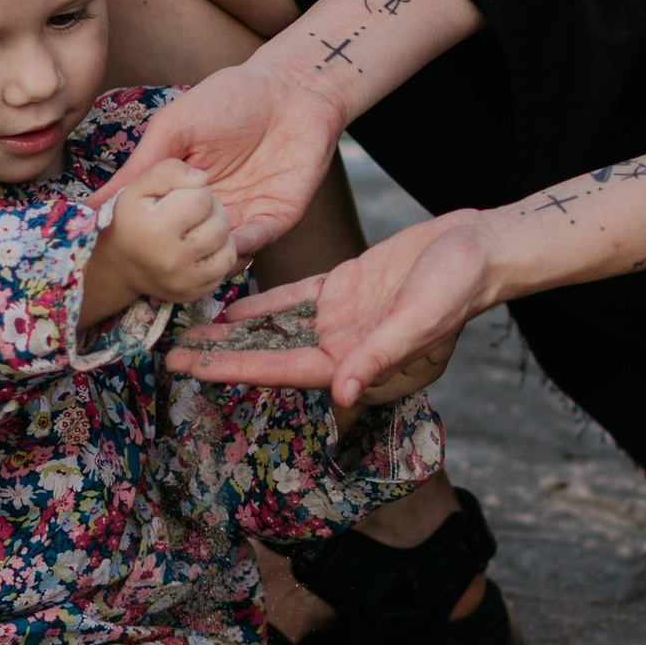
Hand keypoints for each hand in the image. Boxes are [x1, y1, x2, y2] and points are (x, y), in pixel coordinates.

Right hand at [82, 165, 239, 321]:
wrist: (116, 265)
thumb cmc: (130, 217)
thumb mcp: (139, 185)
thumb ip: (169, 171)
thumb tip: (203, 178)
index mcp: (156, 228)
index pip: (202, 198)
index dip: (196, 191)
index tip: (182, 196)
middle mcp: (171, 259)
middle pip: (220, 222)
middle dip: (211, 210)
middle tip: (193, 213)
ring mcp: (184, 281)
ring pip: (229, 246)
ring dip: (219, 232)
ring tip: (200, 228)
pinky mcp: (194, 294)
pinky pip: (226, 267)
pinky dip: (220, 253)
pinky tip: (204, 246)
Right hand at [101, 57, 343, 264]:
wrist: (289, 85)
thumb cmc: (228, 98)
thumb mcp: (171, 130)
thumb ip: (138, 170)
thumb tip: (90, 205)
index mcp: (182, 194)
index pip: (157, 229)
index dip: (137, 245)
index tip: (112, 256)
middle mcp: (210, 211)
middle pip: (187, 249)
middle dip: (171, 259)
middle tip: (152, 261)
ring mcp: (244, 216)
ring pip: (219, 255)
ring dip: (206, 255)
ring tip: (191, 250)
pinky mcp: (276, 216)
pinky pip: (255, 243)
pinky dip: (239, 247)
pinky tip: (226, 239)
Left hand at [170, 209, 499, 408]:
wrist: (479, 251)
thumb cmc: (458, 288)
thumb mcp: (420, 318)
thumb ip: (379, 355)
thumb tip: (341, 393)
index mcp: (358, 368)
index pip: (284, 373)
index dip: (235, 371)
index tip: (192, 371)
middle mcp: (343, 352)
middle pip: (267, 357)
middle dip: (218, 358)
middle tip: (166, 356)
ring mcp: (340, 322)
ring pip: (273, 332)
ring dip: (231, 334)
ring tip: (186, 334)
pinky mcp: (342, 292)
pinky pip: (291, 302)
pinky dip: (260, 307)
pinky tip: (226, 308)